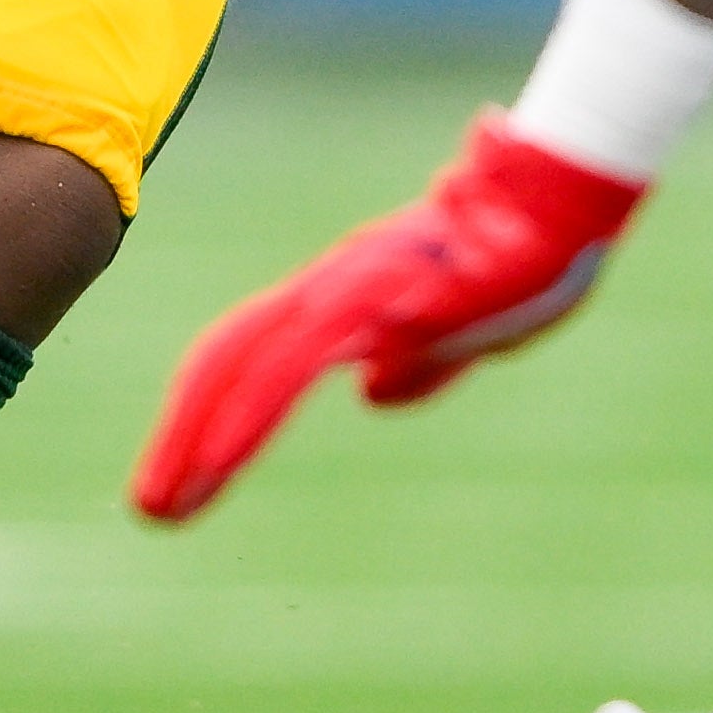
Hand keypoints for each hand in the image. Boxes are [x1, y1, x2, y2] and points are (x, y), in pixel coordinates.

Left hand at [126, 116, 646, 521]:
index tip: (182, 483)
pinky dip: (249, 412)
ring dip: (198, 436)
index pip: (250, 354)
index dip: (207, 413)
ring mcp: (349, 288)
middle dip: (183, 435)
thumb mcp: (463, 333)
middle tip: (150, 509)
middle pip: (228, 358)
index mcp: (343, 296)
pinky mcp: (376, 298)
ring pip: (247, 362)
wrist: (562, 203)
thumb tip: (373, 392)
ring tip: (164, 504)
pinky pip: (295, 362)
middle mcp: (330, 287)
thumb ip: (416, 361)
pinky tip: (220, 457)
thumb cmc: (525, 257)